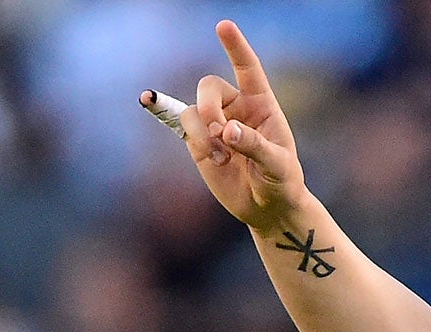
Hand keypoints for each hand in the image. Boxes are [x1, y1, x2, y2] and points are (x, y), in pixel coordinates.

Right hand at [142, 20, 304, 231]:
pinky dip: (178, 126)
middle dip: (209, 109)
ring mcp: (213, 124)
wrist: (266, 207)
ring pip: (192, 111)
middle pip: (208, 87)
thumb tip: (226, 131)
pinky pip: (180, 125)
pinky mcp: (197, 142)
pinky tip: (149, 101)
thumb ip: (255, 145)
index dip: (235, 47)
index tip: (223, 26)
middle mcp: (235, 107)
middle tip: (221, 136)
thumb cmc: (281, 181)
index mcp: (261, 103)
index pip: (247, 68)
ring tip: (222, 159)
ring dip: (201, 134)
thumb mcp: (278, 164)